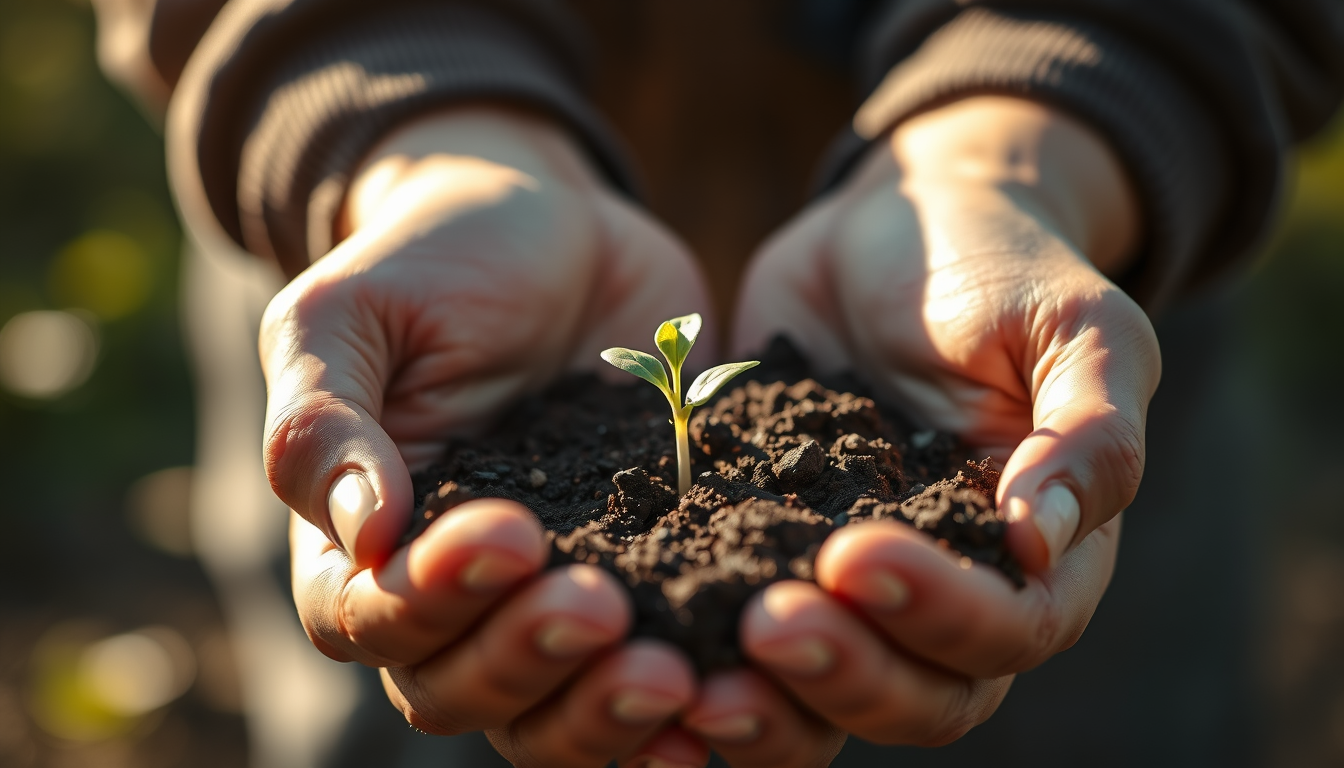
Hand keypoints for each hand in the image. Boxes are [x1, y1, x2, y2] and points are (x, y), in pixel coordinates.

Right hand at [266, 106, 710, 765]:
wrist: (554, 229)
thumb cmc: (432, 262)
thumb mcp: (350, 313)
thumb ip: (324, 419)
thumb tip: (364, 533)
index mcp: (361, 540)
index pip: (367, 618)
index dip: (430, 603)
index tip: (512, 534)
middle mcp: (451, 593)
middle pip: (459, 688)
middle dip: (529, 661)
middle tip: (604, 610)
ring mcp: (551, 594)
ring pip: (552, 711)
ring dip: (605, 710)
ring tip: (675, 675)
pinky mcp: (644, 578)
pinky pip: (650, 676)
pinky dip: (679, 707)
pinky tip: (726, 692)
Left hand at [685, 96, 1158, 761]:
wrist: (894, 231)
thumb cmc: (1003, 271)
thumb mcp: (1074, 329)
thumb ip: (1089, 433)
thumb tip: (1041, 545)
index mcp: (1040, 559)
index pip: (1008, 632)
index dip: (938, 616)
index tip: (854, 554)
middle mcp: (949, 595)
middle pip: (916, 696)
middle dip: (843, 675)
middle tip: (764, 628)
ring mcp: (850, 587)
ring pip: (825, 697)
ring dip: (768, 706)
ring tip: (693, 681)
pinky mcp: (764, 553)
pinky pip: (736, 633)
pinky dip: (698, 662)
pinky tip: (635, 655)